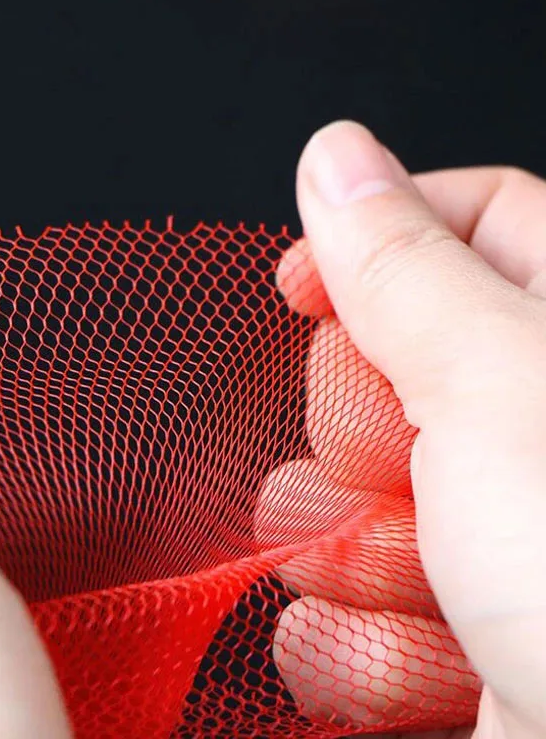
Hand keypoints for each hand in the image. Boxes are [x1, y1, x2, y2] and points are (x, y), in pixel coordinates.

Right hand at [263, 121, 545, 737]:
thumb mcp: (499, 391)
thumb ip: (401, 268)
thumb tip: (334, 157)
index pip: (469, 224)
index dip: (371, 241)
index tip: (299, 284)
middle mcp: (539, 436)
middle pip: (382, 372)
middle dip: (354, 431)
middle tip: (392, 467)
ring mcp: (491, 542)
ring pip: (343, 498)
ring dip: (341, 550)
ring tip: (405, 582)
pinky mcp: (450, 637)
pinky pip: (341, 610)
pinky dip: (352, 644)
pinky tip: (408, 664)